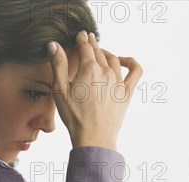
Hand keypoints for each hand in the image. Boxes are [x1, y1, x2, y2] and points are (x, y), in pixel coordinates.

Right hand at [47, 31, 143, 150]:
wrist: (93, 138)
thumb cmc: (75, 118)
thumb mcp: (60, 91)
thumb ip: (58, 65)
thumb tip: (53, 45)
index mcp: (89, 69)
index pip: (85, 47)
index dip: (81, 39)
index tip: (79, 36)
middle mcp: (106, 72)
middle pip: (99, 52)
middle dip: (92, 44)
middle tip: (88, 41)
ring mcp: (118, 82)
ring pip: (114, 59)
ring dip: (106, 53)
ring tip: (100, 52)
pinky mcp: (127, 93)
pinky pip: (135, 72)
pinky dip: (131, 62)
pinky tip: (125, 60)